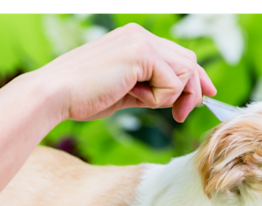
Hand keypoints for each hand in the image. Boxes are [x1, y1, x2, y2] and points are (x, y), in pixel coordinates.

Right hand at [35, 23, 216, 123]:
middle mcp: (140, 34)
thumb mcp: (125, 92)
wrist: (55, 95)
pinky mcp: (142, 53)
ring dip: (170, 96)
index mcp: (135, 40)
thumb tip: (180, 96)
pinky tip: (133, 96)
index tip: (206, 97)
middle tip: (179, 115)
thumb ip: (151, 89)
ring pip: (185, 71)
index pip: (179, 56)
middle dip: (192, 91)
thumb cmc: (82, 98)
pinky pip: (173, 82)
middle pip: (189, 61)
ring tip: (141, 101)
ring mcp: (142, 40)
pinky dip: (159, 98)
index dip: (196, 79)